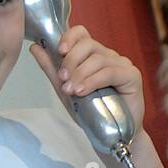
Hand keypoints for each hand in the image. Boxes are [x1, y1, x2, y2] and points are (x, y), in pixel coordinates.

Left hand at [29, 25, 144, 130]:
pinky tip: (82, 92)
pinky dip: (92, 81)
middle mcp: (108, 56)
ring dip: (79, 75)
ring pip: (97, 59)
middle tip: (62, 79)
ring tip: (71, 91)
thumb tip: (34, 46)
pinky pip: (110, 72)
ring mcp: (121, 64)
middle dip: (70, 61)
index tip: (58, 51)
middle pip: (87, 44)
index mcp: (92, 55)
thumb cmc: (89, 111)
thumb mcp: (64, 88)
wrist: (109, 134)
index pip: (81, 33)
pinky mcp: (132, 76)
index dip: (68, 37)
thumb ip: (51, 68)